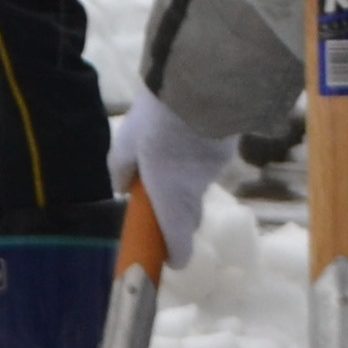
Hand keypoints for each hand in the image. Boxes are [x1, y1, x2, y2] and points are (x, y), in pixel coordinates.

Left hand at [111, 86, 232, 264]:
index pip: (180, 246)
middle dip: (175, 214)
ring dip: (186, 178)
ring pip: (199, 185)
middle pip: (189, 216)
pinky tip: (188, 131)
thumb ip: (120, 171)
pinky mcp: (226, 148)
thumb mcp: (124, 145)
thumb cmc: (154, 122)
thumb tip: (121, 189)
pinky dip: (198, 155)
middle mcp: (196, 192)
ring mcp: (215, 171)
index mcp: (170, 200)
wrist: (198, 88)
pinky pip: (209, 161)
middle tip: (157, 195)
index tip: (168, 259)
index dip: (174, 256)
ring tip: (169, 148)